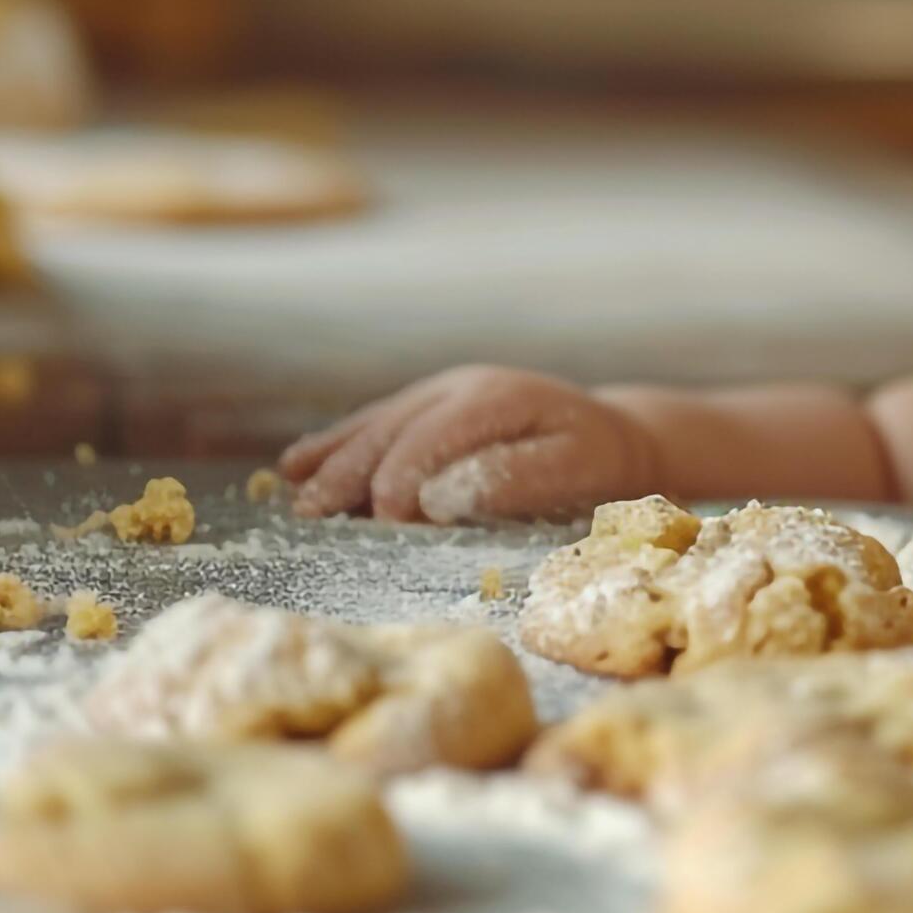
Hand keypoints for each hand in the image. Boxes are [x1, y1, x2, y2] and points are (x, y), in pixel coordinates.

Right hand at [277, 366, 657, 523]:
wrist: (615, 438)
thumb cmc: (598, 464)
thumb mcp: (572, 469)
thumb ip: (509, 479)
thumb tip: (436, 498)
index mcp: (493, 399)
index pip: (429, 440)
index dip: (398, 481)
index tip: (380, 524)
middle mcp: (459, 388)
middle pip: (391, 431)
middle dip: (350, 474)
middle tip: (312, 517)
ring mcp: (441, 393)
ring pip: (374, 425)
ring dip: (332, 461)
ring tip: (296, 499)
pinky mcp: (430, 406)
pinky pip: (376, 423)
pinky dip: (337, 444)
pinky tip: (298, 464)